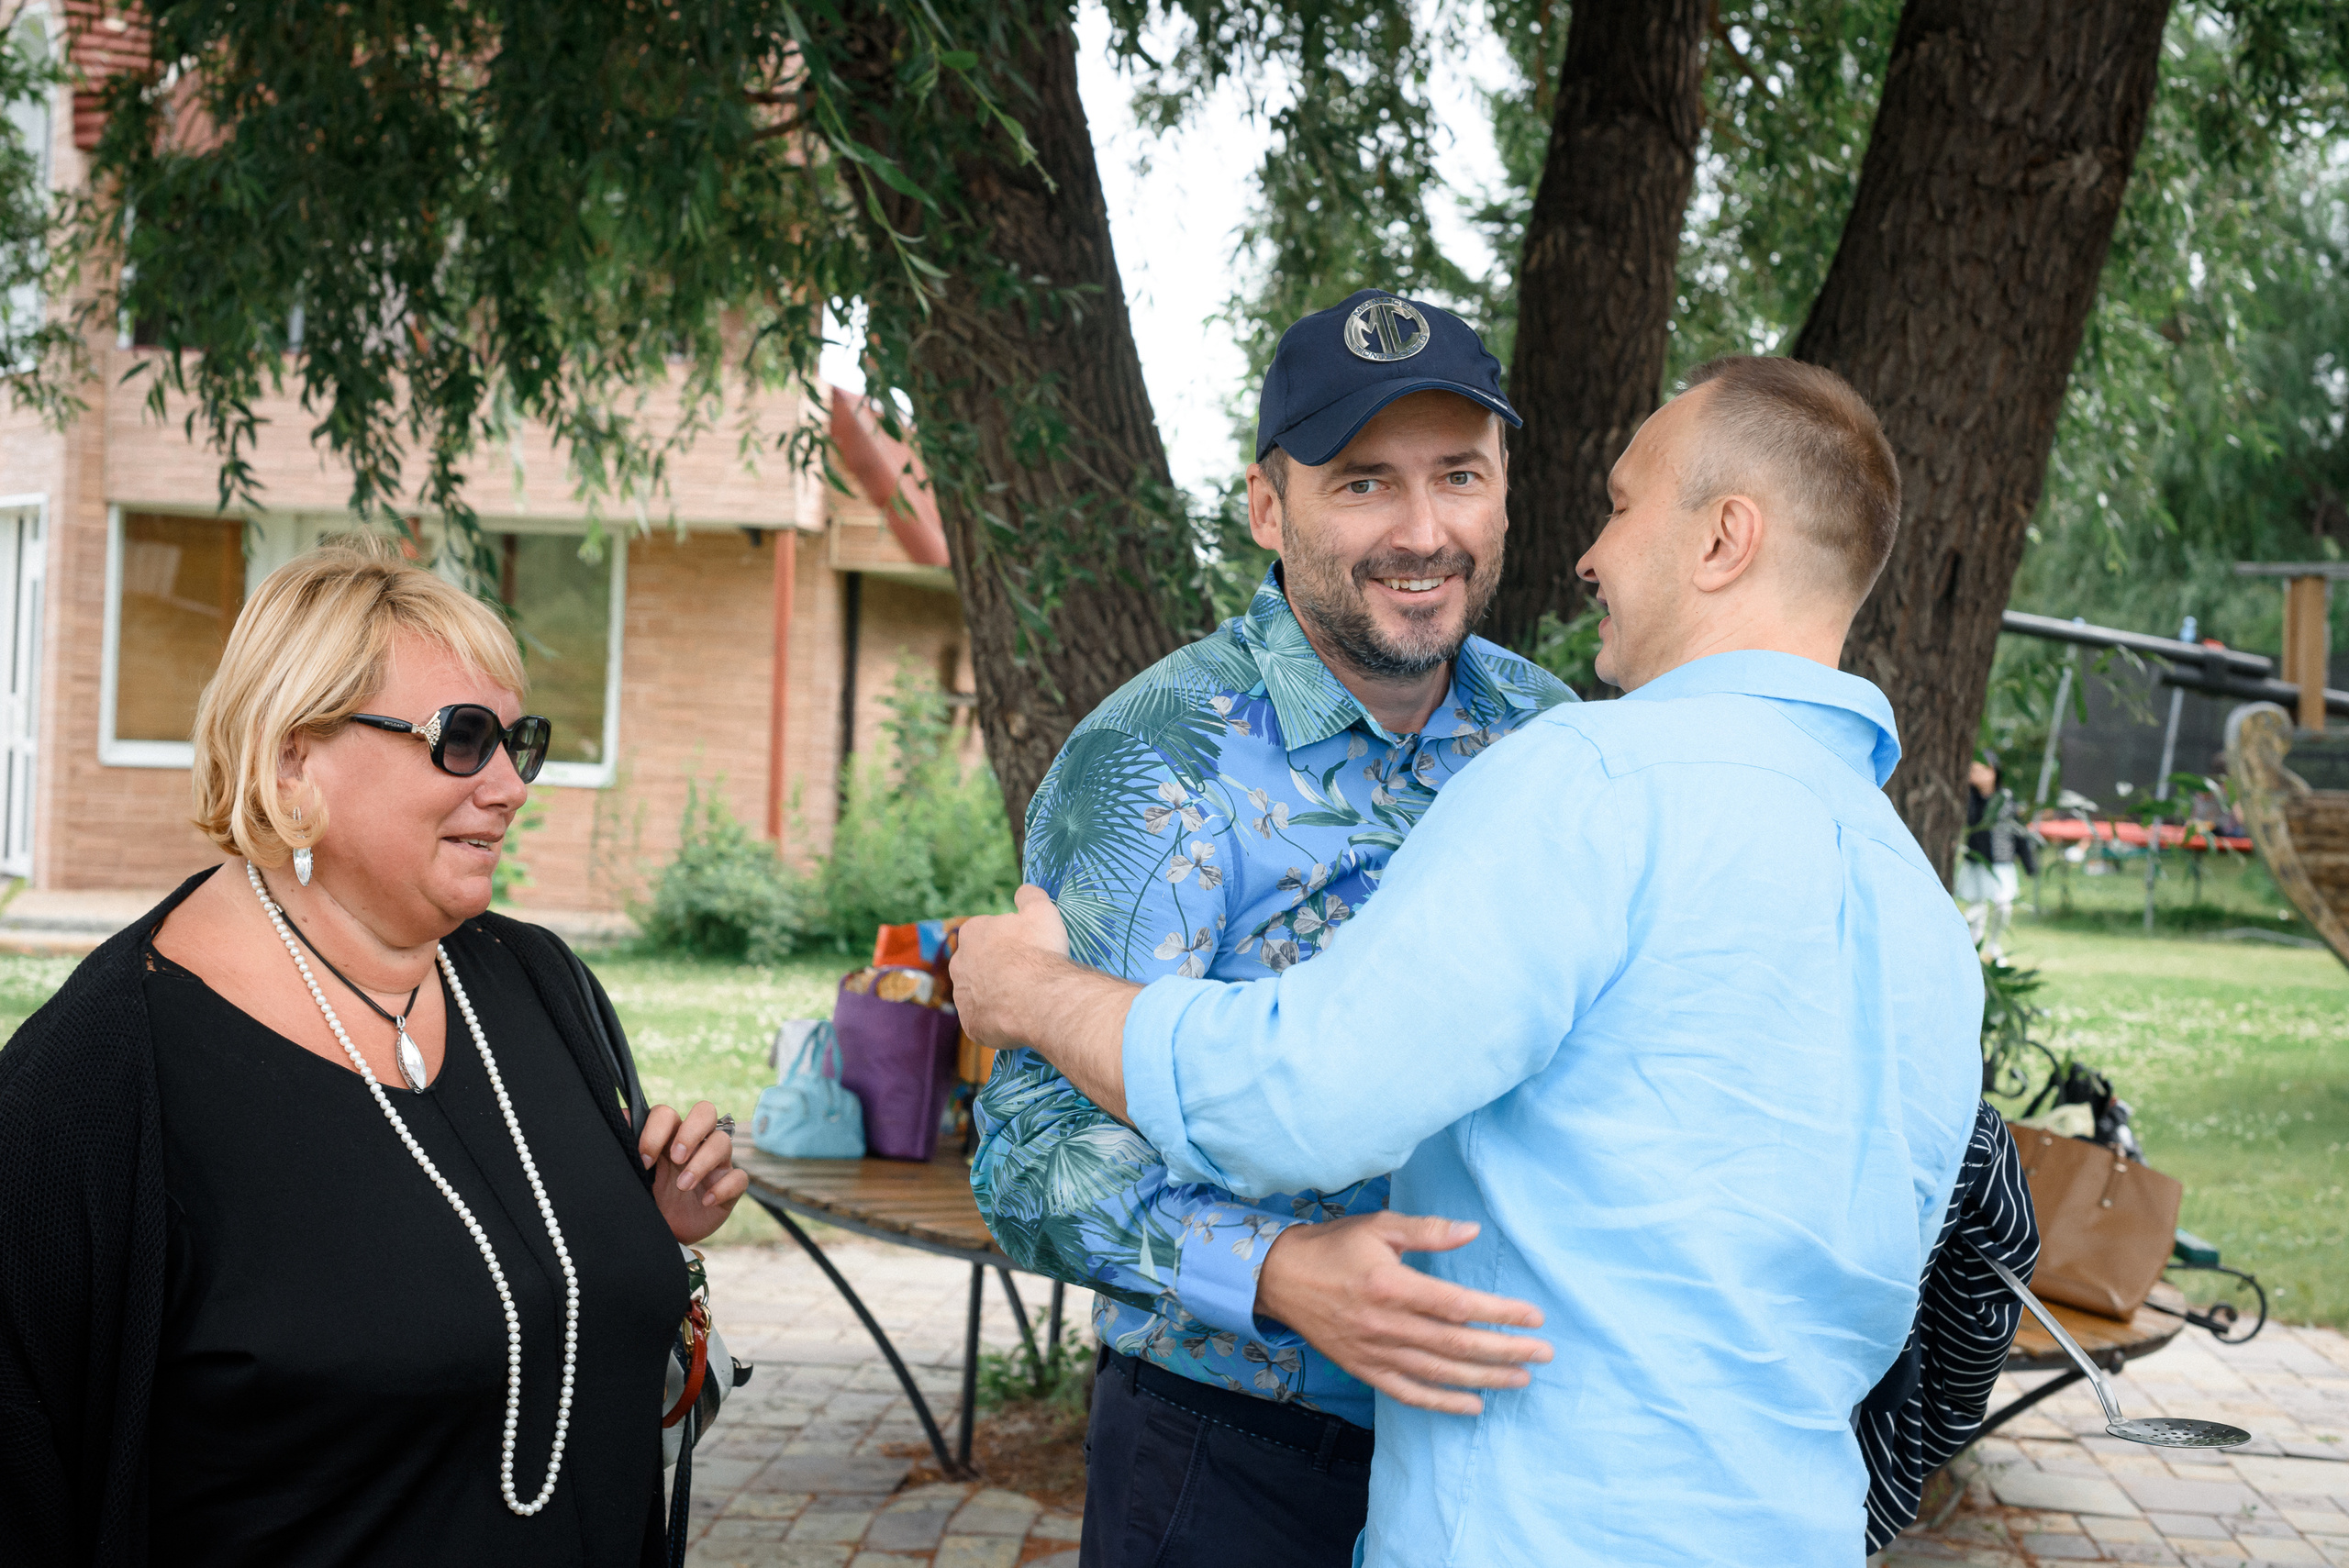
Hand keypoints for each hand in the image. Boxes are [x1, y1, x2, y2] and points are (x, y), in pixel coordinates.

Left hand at [639, 1100, 749, 1244]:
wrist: (663, 1235)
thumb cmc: (649, 1201)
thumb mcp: (634, 1176)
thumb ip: (628, 1148)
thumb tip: (620, 1119)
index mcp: (668, 1137)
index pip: (667, 1114)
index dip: (656, 1131)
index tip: (644, 1160)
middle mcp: (695, 1144)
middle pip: (705, 1112)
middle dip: (690, 1131)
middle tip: (676, 1157)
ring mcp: (715, 1164)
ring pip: (723, 1142)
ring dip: (702, 1162)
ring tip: (684, 1186)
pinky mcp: (730, 1186)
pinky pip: (739, 1177)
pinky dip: (724, 1187)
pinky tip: (706, 1201)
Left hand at [950, 884, 1073, 1049]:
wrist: (1038, 996)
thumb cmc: (1038, 950)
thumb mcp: (1041, 910)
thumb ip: (1030, 896)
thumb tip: (1024, 890)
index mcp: (972, 932)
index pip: (985, 932)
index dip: (1007, 940)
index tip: (1025, 948)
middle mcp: (959, 963)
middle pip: (978, 963)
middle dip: (996, 968)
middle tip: (1024, 974)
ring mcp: (962, 996)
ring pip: (978, 993)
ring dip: (995, 995)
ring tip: (1022, 999)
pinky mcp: (970, 1023)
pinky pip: (983, 1020)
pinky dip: (997, 1020)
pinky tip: (1016, 1018)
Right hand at [1255, 1212, 1551, 1415]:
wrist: (1280, 1278)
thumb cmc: (1334, 1246)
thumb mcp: (1381, 1226)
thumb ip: (1428, 1231)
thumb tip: (1471, 1231)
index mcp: (1393, 1286)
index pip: (1458, 1306)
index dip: (1500, 1314)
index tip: (1534, 1318)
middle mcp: (1387, 1324)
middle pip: (1457, 1345)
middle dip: (1505, 1351)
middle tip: (1543, 1354)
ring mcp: (1375, 1352)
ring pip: (1439, 1373)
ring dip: (1484, 1378)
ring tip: (1521, 1378)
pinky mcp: (1365, 1369)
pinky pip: (1409, 1393)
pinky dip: (1442, 1403)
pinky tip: (1473, 1405)